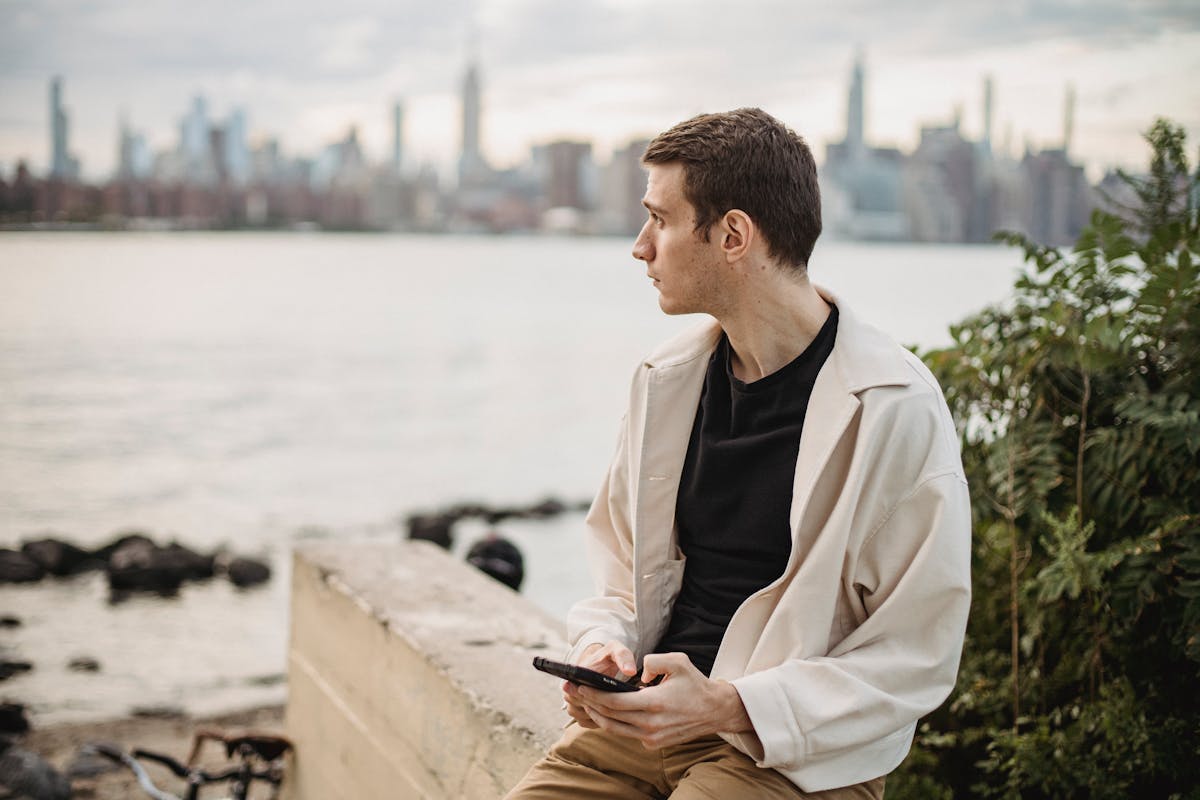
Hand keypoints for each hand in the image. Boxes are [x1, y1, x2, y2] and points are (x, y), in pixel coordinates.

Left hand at [565, 652, 753, 747]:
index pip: (615, 702)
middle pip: (610, 717)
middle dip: (589, 704)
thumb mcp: (678, 661)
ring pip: (614, 729)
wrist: (714, 711)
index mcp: (655, 703)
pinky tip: (603, 712)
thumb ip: (654, 660)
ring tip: (584, 702)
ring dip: (597, 716)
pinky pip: (626, 734)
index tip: (580, 685)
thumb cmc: (694, 683)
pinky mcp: (653, 744)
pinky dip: (612, 724)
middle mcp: (651, 724)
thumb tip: (638, 671)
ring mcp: (652, 738)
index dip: (594, 695)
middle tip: (574, 693)